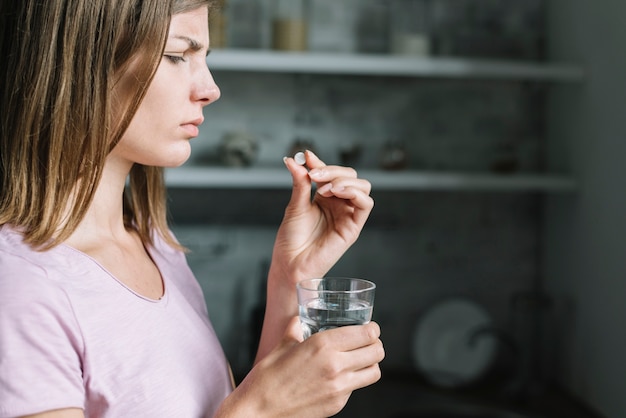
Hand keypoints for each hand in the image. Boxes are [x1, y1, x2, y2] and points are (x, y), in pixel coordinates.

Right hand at [218, 317, 383, 417]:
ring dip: (371, 363)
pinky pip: (357, 387)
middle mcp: (335, 365)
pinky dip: (355, 380)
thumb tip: (299, 320)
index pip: (366, 334)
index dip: (373, 329)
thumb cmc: (267, 378)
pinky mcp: (338, 404)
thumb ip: (295, 329)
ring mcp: (339, 387)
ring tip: (360, 359)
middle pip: (377, 351)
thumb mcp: (282, 346)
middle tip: (368, 342)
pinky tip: (341, 376)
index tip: (371, 328)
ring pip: (374, 371)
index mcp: (322, 344)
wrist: (258, 411)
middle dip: (375, 344)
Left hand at [273, 150, 373, 282]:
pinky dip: (354, 192)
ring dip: (344, 180)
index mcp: (324, 197)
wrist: (290, 263)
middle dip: (333, 171)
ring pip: (362, 186)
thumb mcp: (295, 205)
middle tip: (314, 176)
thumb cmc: (291, 239)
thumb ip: (300, 182)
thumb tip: (294, 160)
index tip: (306, 157)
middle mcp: (338, 204)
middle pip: (350, 176)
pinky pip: (366, 204)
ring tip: (324, 188)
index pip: (331, 172)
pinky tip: (337, 192)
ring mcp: (347, 215)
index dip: (321, 162)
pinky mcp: (353, 227)